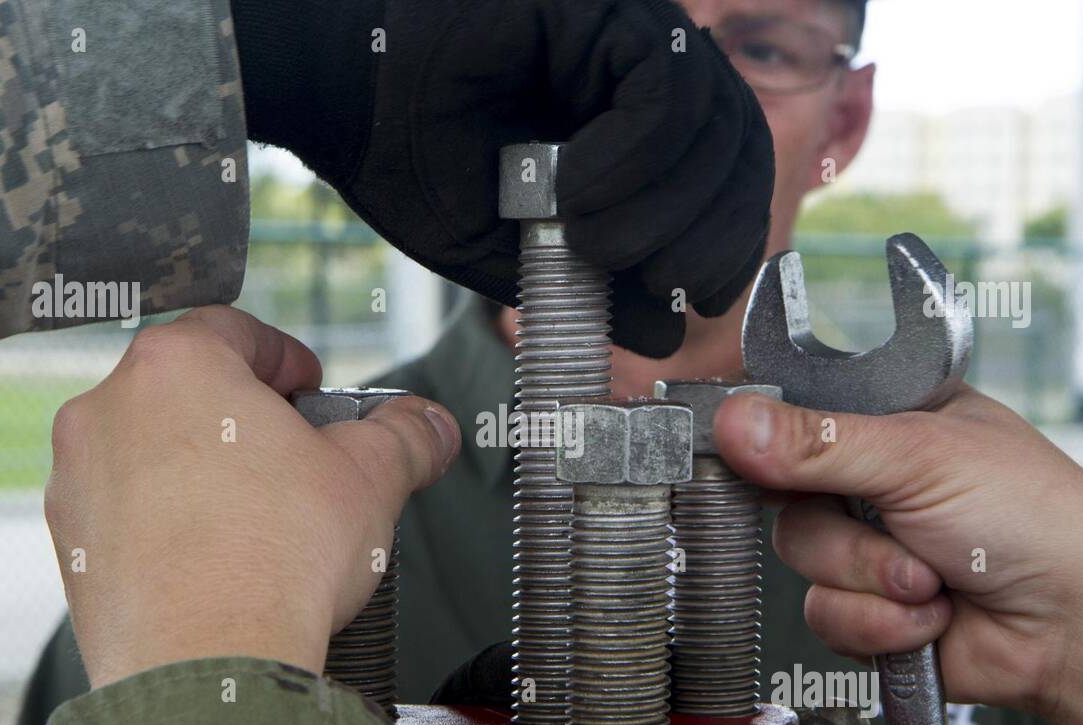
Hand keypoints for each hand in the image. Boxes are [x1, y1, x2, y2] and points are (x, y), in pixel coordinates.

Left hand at [44, 306, 459, 687]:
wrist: (209, 668)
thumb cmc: (277, 561)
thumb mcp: (371, 478)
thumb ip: (405, 437)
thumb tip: (429, 427)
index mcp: (177, 366)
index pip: (235, 329)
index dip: (286, 357)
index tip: (309, 388)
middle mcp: (109, 410)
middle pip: (187, 390)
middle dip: (245, 417)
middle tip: (295, 458)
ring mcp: (78, 481)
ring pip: (150, 452)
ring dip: (202, 469)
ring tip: (260, 519)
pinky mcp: (71, 547)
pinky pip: (125, 514)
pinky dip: (167, 524)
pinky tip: (219, 562)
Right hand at [231, 0, 773, 358]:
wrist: (340, 100)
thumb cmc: (415, 168)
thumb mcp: (513, 253)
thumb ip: (591, 289)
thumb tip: (667, 334)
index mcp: (632, 127)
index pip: (731, 178)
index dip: (732, 241)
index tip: (700, 298)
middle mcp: (641, 72)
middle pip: (742, 151)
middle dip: (715, 235)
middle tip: (665, 285)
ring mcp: (626, 32)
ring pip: (716, 121)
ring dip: (662, 207)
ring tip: (590, 242)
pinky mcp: (598, 8)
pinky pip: (664, 86)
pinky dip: (634, 158)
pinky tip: (575, 193)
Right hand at [714, 385, 1082, 724]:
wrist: (1077, 629)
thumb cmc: (1037, 521)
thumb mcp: (919, 458)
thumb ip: (818, 442)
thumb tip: (735, 421)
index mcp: (887, 419)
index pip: (792, 415)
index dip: (767, 440)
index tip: (758, 459)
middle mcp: (869, 480)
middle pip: (784, 498)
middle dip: (847, 531)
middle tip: (902, 526)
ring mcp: (866, 546)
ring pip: (800, 562)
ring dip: (870, 580)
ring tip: (930, 578)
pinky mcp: (865, 608)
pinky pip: (823, 616)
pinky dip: (878, 622)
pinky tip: (928, 614)